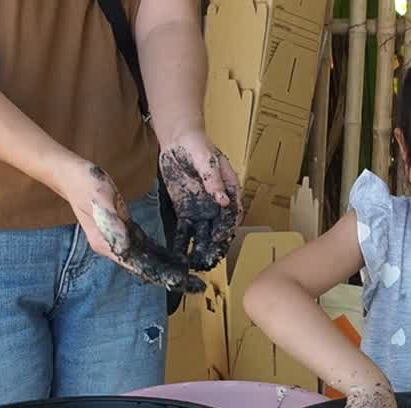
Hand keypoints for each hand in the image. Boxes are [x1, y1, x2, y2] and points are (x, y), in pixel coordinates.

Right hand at [60, 158, 204, 293]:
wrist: (72, 175)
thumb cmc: (86, 184)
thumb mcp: (100, 201)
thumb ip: (113, 224)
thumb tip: (126, 246)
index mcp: (107, 244)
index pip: (138, 266)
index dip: (160, 275)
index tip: (181, 282)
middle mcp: (113, 247)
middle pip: (144, 267)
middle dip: (168, 276)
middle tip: (195, 285)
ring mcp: (118, 239)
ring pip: (146, 258)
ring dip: (165, 267)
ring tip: (189, 275)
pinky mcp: (123, 229)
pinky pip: (144, 245)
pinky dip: (158, 253)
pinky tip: (172, 258)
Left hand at [158, 131, 241, 270]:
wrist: (178, 140)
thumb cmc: (197, 145)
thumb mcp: (206, 159)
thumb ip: (213, 179)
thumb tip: (223, 201)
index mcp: (229, 190)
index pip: (233, 212)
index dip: (229, 226)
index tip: (221, 237)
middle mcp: (217, 204)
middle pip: (219, 228)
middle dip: (215, 244)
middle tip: (209, 260)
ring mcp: (201, 209)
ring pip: (203, 232)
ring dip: (200, 248)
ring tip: (194, 264)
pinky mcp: (185, 211)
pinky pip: (185, 229)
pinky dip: (182, 242)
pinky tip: (178, 254)